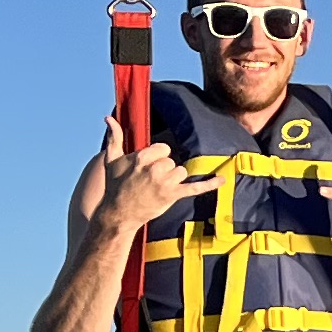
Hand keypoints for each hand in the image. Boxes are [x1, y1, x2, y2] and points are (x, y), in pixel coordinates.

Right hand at [95, 116, 211, 235]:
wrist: (118, 214)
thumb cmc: (115, 185)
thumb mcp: (111, 160)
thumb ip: (114, 137)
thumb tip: (108, 117)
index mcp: (141, 158)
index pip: (163, 148)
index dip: (158, 156)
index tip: (150, 166)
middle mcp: (154, 169)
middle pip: (172, 161)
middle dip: (165, 169)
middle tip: (150, 181)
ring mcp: (164, 183)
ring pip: (182, 172)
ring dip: (174, 179)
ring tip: (159, 188)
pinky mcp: (171, 196)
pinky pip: (195, 188)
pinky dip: (210, 184)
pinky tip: (222, 179)